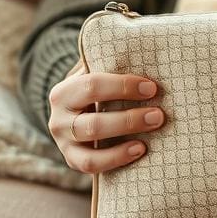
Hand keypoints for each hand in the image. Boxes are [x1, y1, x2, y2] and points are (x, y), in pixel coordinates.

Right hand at [48, 72, 165, 173]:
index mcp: (64, 92)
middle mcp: (58, 120)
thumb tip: (146, 52)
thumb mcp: (95, 71)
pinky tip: (140, 150)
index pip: (92, 86)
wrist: (75, 112)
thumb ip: (110, 63)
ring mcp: (63, 143)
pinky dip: (116, 159)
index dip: (123, 87)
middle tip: (158, 115)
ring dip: (123, 146)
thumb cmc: (96, 88)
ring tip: (148, 138)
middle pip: (93, 124)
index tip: (151, 88)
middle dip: (129, 120)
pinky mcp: (72, 160)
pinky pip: (92, 165)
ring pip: (91, 151)